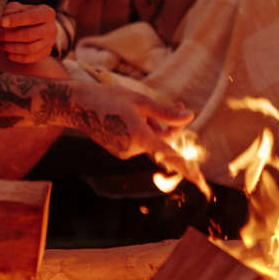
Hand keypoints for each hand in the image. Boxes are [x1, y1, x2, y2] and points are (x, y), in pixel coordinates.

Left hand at [0, 1, 57, 62]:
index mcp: (47, 13)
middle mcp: (51, 28)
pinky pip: (29, 58)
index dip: (16, 20)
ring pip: (29, 48)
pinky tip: (5, 52)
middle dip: (9, 35)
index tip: (1, 22)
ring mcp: (49, 42)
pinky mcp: (44, 53)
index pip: (32, 17)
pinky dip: (15, 56)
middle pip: (29, 34)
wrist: (34, 26)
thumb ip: (11, 11)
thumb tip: (4, 21)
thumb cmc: (23, 15)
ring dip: (10, 47)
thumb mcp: (18, 8)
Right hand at [0, 73, 199, 184]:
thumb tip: (190, 117)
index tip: (201, 181)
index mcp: (140, 136)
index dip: (187, 168)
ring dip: (155, 126)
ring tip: (139, 109)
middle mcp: (133, 149)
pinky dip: (144, 131)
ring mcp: (125, 152)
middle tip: (178, 101)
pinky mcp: (119, 151)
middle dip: (172, 125)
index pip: (169, 155)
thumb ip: (166, 112)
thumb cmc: (110, 98)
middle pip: (165, 140)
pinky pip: (141, 142)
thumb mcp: (141, 101)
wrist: (77, 105)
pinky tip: (130, 117)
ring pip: (153, 141)